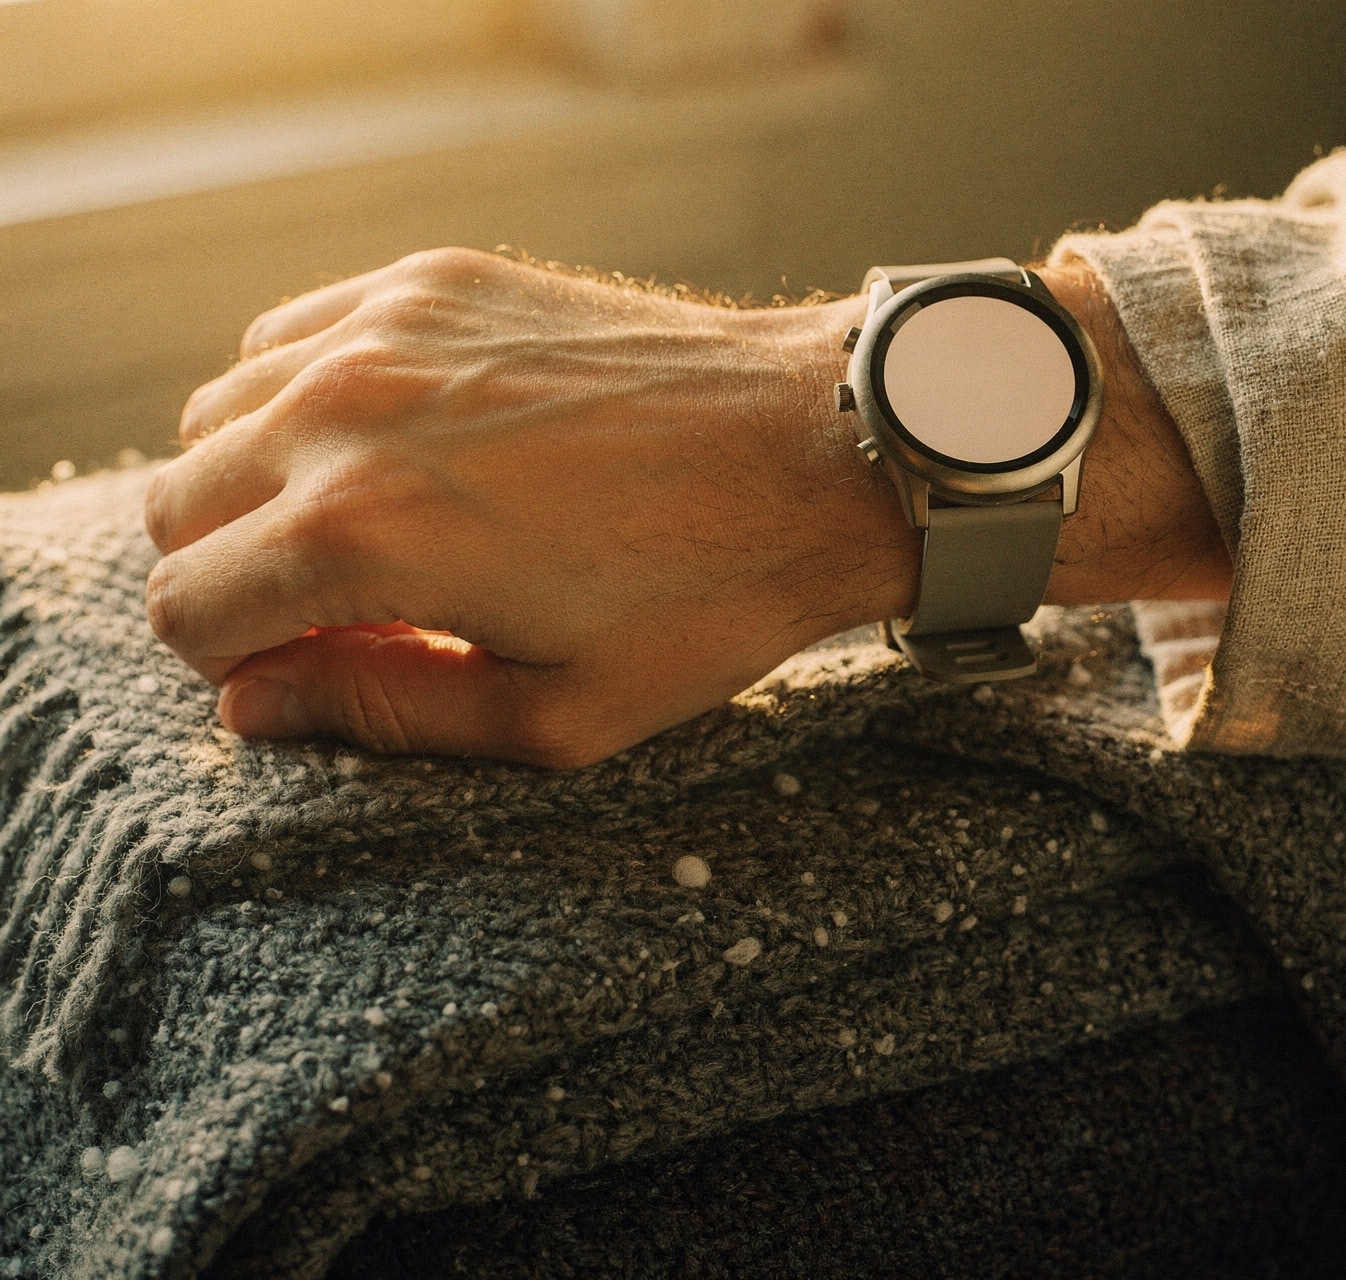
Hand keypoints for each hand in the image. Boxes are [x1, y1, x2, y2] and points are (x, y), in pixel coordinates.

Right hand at [145, 248, 1226, 765]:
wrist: (821, 450)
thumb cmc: (708, 597)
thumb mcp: (552, 714)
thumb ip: (379, 712)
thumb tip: (254, 705)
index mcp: (364, 533)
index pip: (185, 607)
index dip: (235, 665)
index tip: (313, 668)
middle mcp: (348, 411)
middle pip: (177, 504)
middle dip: (233, 575)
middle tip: (346, 610)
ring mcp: (388, 328)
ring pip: (218, 414)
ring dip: (259, 484)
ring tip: (372, 526)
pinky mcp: (434, 279)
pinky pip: (290, 336)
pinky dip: (305, 396)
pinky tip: (395, 442)